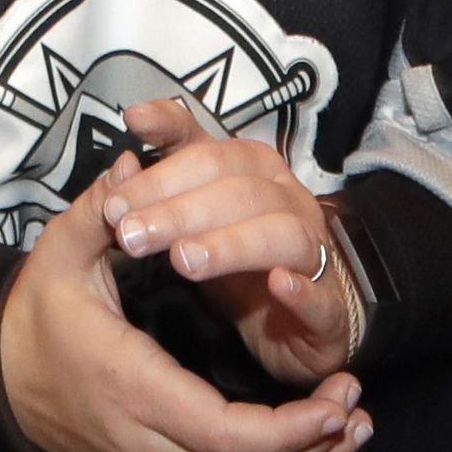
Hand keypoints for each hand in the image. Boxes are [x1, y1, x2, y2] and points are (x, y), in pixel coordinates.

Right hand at [0, 167, 370, 451]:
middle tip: (356, 410)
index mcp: (131, 389)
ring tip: (348, 443)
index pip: (231, 434)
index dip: (295, 429)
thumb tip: (136, 160)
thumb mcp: (61, 253)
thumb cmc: (38, 312)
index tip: (336, 398)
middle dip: (318, 450)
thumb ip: (101, 210)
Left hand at [102, 100, 358, 388]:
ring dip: (227, 245)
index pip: (206, 146)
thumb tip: (121, 157)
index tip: (129, 128)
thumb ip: (156, 184)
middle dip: (174, 208)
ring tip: (180, 261)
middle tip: (127, 231)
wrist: (295, 324)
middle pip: (232, 188)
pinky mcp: (330, 306)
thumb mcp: (191, 213)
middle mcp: (286, 197)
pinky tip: (277, 286)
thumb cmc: (233, 254)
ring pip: (277, 233)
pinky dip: (301, 288)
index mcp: (250, 166)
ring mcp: (314, 248)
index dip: (166, 137)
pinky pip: (321, 293)